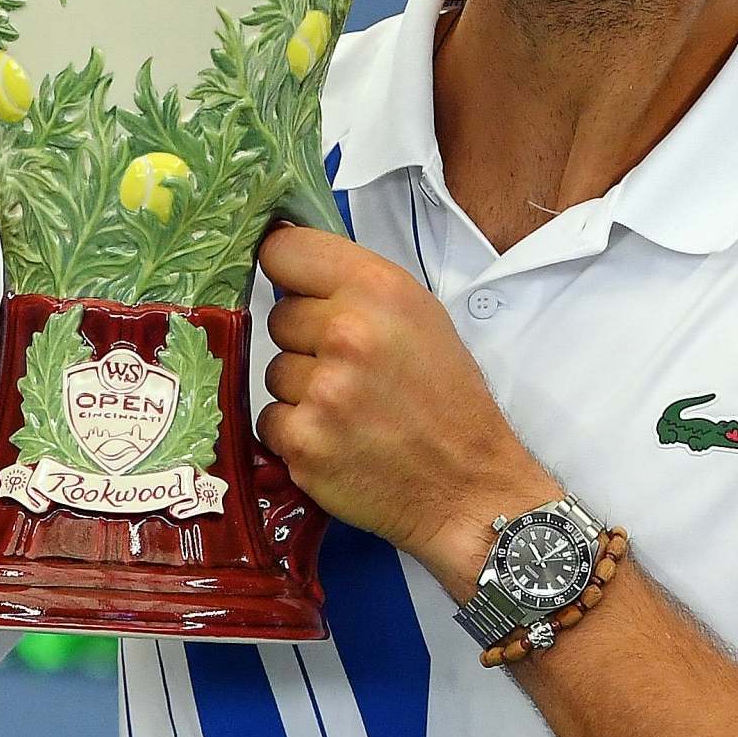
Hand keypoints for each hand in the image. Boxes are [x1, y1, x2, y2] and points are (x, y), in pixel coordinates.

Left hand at [255, 222, 537, 563]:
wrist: (467, 486)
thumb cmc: (447, 400)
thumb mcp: (421, 317)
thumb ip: (356, 286)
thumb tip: (288, 265)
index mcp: (380, 289)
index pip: (285, 250)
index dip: (284, 268)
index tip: (293, 285)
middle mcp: (348, 333)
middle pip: (278, 317)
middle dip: (305, 341)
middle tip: (353, 369)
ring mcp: (323, 391)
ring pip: (273, 371)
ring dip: (302, 391)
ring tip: (351, 409)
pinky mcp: (304, 442)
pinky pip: (270, 420)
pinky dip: (297, 433)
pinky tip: (338, 439)